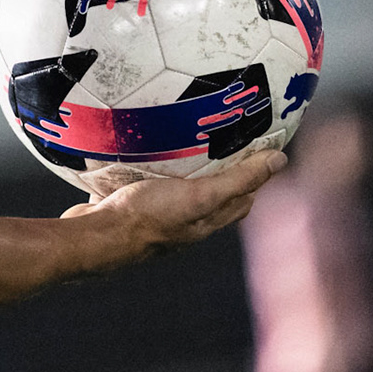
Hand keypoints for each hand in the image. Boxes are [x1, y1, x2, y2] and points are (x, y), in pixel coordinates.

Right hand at [61, 150, 284, 260]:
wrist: (93, 237)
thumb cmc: (147, 217)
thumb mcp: (199, 195)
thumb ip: (237, 180)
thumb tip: (279, 161)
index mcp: (204, 222)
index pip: (240, 200)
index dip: (252, 177)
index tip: (257, 145)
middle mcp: (184, 224)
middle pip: (211, 195)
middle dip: (220, 169)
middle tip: (222, 135)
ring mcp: (154, 217)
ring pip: (176, 190)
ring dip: (182, 169)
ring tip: (182, 138)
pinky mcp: (126, 208)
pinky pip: (143, 184)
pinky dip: (148, 169)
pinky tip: (140, 152)